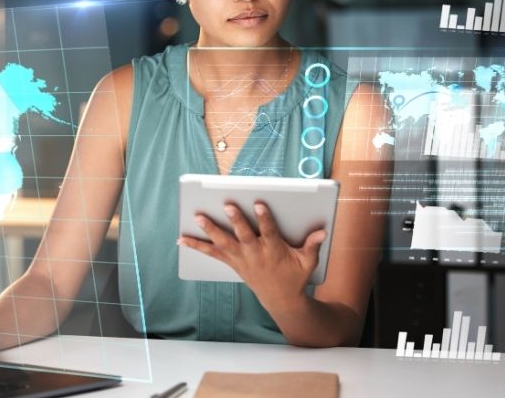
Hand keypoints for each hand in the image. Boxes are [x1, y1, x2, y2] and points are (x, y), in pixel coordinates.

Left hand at [178, 202, 326, 306]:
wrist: (281, 300)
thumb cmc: (295, 277)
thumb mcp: (308, 263)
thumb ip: (312, 245)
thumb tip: (322, 231)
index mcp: (274, 250)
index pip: (269, 232)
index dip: (264, 218)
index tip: (259, 204)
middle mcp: (255, 254)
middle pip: (243, 235)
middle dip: (236, 220)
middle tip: (228, 205)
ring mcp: (241, 259)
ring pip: (223, 243)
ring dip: (210, 230)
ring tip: (198, 217)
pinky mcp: (232, 263)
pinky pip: (211, 254)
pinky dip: (196, 246)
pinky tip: (182, 238)